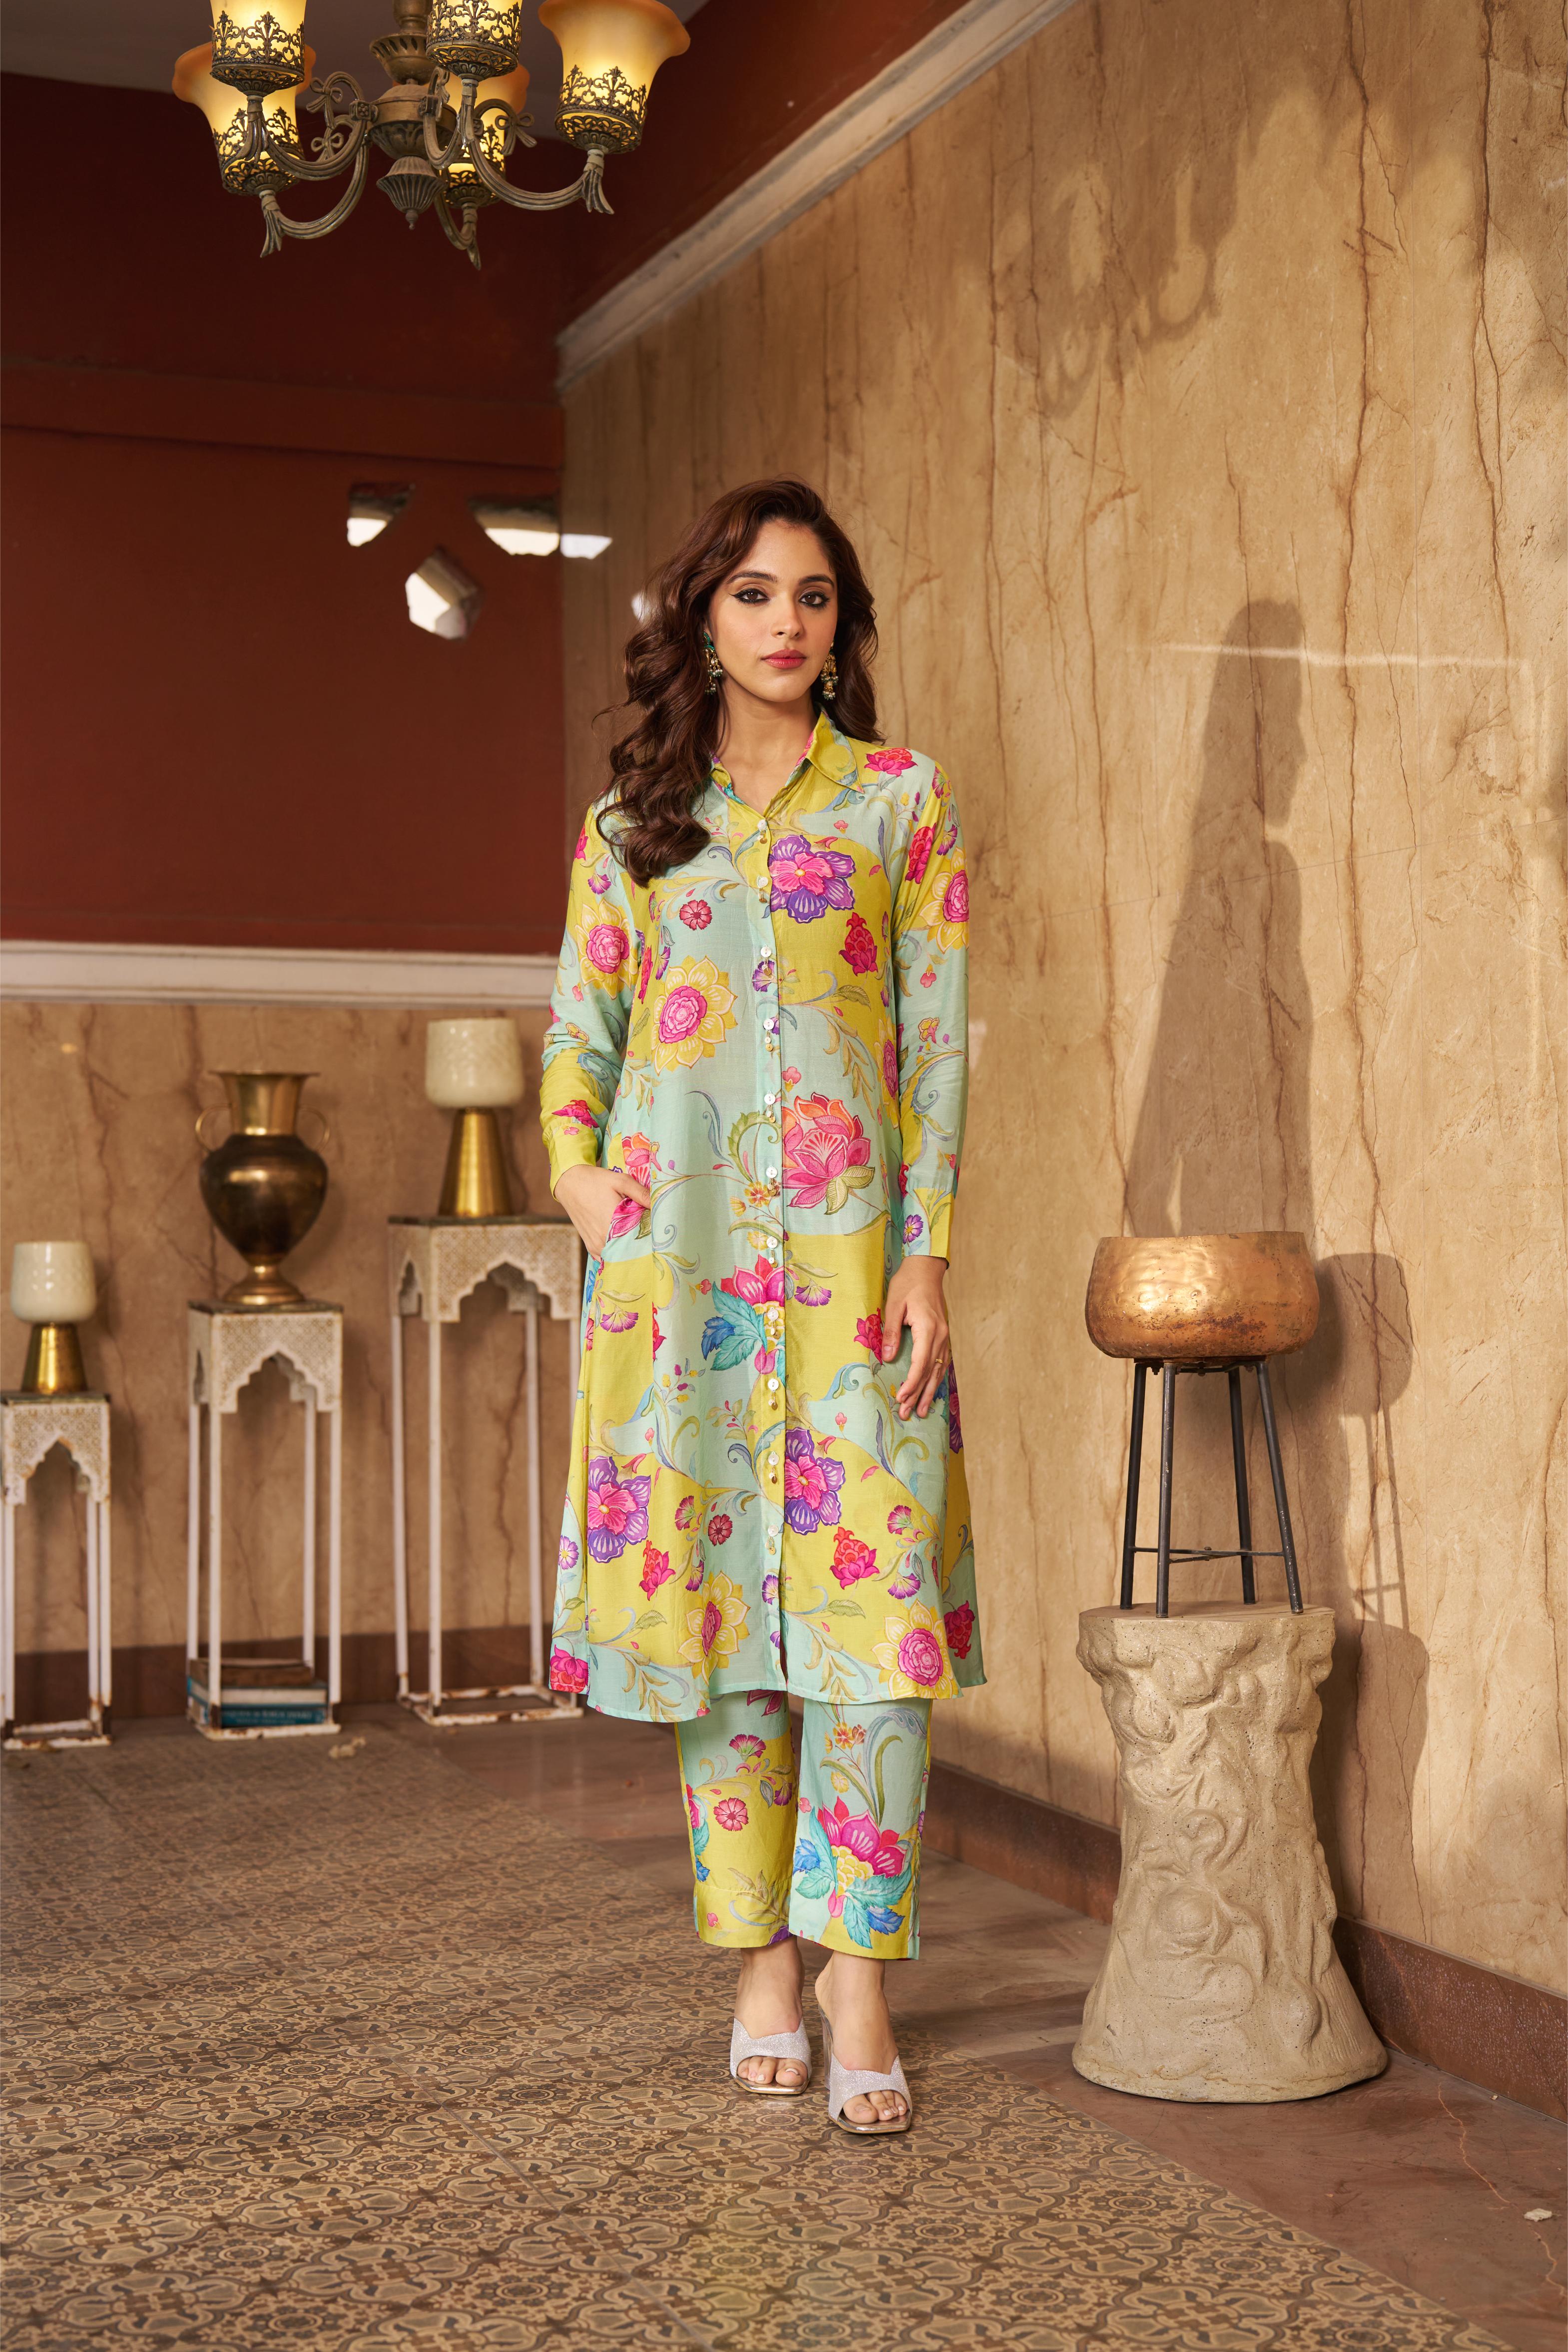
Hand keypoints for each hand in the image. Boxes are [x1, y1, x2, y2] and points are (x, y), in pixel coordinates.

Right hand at [553, 1163, 651, 1257]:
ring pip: (621, 1256)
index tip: (659, 1230)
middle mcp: (605, 1239)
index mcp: (614, 1223)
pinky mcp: (591, 1247)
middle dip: (643, 1244)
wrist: (570, 1184)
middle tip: (652, 1235)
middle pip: (632, 1250)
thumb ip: (641, 1193)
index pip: (642, 1239)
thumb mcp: (621, 1181)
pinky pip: (609, 1257)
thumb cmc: (597, 1181)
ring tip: (640, 1239)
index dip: (652, 1235)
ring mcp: (597, 1246)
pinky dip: (618, 1253)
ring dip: (630, 1250)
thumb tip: (660, 1204)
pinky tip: (625, 1245)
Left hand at [882, 1256, 950, 1418]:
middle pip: (930, 1371)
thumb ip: (891, 1332)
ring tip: (921, 1411)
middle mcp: (941, 1336)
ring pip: (938, 1370)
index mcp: (928, 1329)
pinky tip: (932, 1390)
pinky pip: (942, 1363)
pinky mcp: (944, 1336)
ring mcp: (945, 1337)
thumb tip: (888, 1358)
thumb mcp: (894, 1305)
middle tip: (907, 1414)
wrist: (926, 1269)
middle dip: (918, 1394)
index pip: (921, 1363)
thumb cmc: (908, 1284)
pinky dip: (936, 1379)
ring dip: (929, 1391)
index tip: (901, 1397)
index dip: (911, 1383)